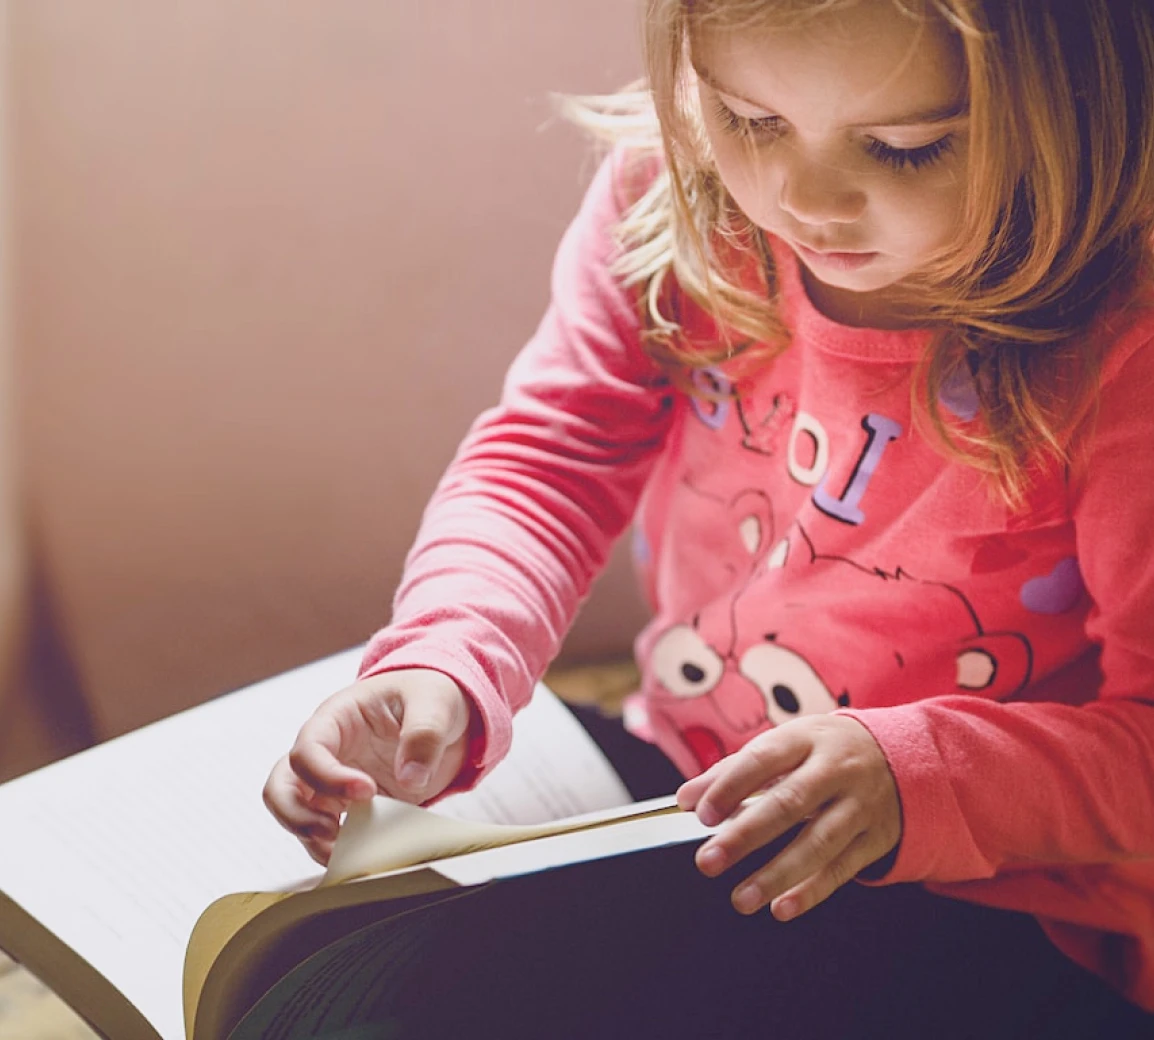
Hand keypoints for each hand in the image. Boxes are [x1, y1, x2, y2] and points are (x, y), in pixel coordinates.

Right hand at [263, 668, 472, 864]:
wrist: (441, 716)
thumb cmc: (428, 696)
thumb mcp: (436, 701)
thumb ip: (424, 734)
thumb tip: (410, 777)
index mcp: (337, 718)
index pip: (308, 749)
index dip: (328, 776)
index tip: (367, 790)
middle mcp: (326, 752)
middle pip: (281, 787)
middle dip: (297, 816)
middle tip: (334, 832)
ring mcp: (333, 783)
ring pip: (296, 816)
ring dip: (312, 840)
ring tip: (347, 852)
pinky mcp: (350, 808)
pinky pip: (327, 834)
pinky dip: (336, 850)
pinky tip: (360, 856)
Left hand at [676, 714, 900, 920]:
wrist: (902, 757)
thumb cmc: (823, 751)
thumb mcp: (784, 744)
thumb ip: (732, 770)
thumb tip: (687, 798)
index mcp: (806, 738)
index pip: (764, 759)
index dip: (731, 787)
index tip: (702, 814)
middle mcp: (837, 769)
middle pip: (790, 804)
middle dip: (746, 835)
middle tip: (708, 861)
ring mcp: (860, 805)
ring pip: (819, 842)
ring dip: (777, 874)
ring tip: (741, 898)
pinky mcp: (875, 838)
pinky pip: (842, 868)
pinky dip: (811, 891)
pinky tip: (781, 907)